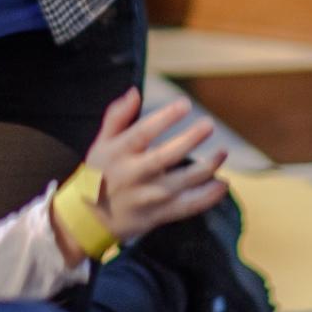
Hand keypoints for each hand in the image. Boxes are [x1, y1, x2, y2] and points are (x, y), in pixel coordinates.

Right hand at [84, 88, 226, 245]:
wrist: (89, 219)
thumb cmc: (99, 174)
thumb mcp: (101, 143)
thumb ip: (117, 116)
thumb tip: (135, 92)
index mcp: (119, 154)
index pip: (143, 133)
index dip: (165, 118)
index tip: (185, 104)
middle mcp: (134, 175)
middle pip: (165, 157)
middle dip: (190, 140)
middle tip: (209, 125)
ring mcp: (148, 197)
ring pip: (182, 183)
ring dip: (206, 168)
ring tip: (222, 152)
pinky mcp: (159, 215)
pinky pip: (188, 207)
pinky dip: (207, 197)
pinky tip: (223, 184)